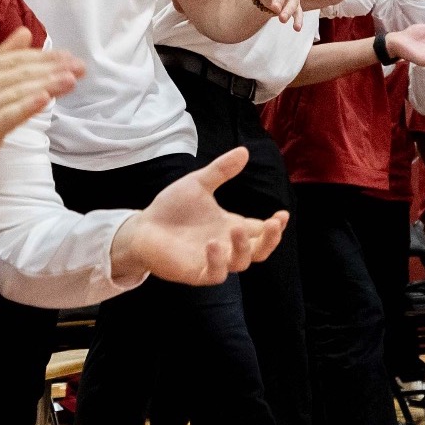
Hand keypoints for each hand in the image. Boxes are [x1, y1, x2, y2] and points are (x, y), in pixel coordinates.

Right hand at [0, 29, 83, 206]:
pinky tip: (46, 99)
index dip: (47, 57)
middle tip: (80, 67)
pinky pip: (9, 115)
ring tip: (71, 79)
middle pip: (22, 72)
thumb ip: (6, 59)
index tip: (71, 57)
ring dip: (48, 84)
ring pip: (19, 91)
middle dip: (54, 69)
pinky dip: (27, 106)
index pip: (19, 59)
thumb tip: (26, 32)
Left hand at [111, 147, 288, 284]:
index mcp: (230, 226)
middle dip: (270, 240)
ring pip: (241, 263)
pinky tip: (212, 245)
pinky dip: (217, 262)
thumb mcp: (198, 183)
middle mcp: (226, 245)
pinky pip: (215, 274)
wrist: (142, 227)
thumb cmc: (171, 208)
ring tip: (237, 228)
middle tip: (273, 223)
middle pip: (259, 251)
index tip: (282, 214)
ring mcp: (213, 261)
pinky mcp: (196, 272)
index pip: (261, 230)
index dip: (275, 226)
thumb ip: (221, 170)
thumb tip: (244, 151)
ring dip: (244, 248)